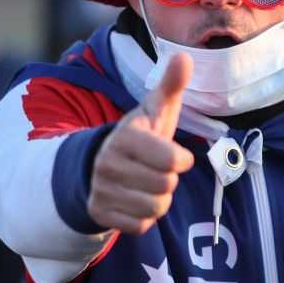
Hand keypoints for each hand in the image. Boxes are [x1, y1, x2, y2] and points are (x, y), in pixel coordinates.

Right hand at [87, 52, 194, 233]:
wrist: (99, 162)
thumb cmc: (140, 135)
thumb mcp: (155, 109)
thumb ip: (171, 84)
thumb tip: (184, 56)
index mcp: (125, 136)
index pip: (173, 161)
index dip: (180, 159)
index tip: (172, 153)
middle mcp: (108, 163)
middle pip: (166, 186)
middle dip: (168, 180)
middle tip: (155, 169)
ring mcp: (101, 189)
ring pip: (154, 208)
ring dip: (158, 199)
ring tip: (145, 183)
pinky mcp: (99, 213)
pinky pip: (140, 226)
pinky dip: (143, 217)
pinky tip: (134, 199)